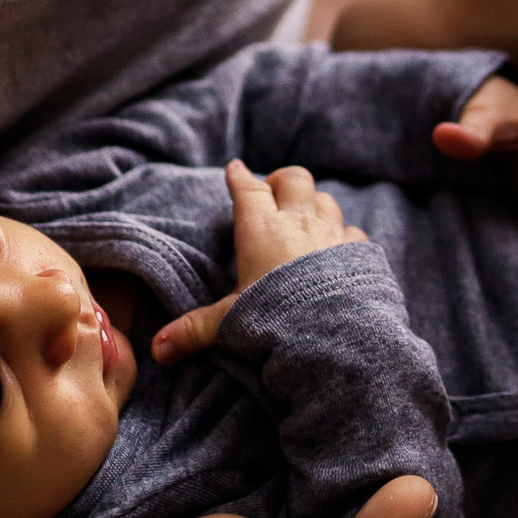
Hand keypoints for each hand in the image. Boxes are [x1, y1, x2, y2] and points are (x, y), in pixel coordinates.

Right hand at [153, 163, 366, 364]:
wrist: (335, 332)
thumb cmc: (278, 319)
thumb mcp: (230, 322)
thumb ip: (195, 329)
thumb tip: (158, 349)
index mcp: (262, 230)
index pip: (248, 191)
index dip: (240, 178)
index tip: (235, 168)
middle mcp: (299, 222)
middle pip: (294, 179)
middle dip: (282, 180)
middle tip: (273, 191)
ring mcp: (332, 233)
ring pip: (325, 199)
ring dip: (314, 203)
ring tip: (306, 216)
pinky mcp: (359, 251)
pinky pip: (353, 231)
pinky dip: (344, 235)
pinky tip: (340, 247)